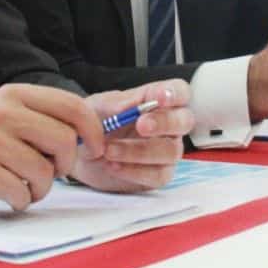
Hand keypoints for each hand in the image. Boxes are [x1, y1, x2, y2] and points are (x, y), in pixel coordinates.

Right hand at [0, 83, 101, 212]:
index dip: (93, 131)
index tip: (95, 150)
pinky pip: (20, 192)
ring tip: (25, 186)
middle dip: (65, 166)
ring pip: (44, 172)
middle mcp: (1, 111)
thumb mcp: (12, 118)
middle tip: (51, 173)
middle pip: (63, 141)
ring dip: (41, 189)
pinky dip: (20, 201)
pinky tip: (9, 194)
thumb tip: (97, 135)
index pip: (72, 106)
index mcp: (15, 94)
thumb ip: (48, 119)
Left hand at [70, 80, 192, 192]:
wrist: (82, 154)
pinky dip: (134, 171)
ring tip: (109, 150)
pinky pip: (158, 175)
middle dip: (164, 123)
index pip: (179, 92)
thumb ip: (114, 104)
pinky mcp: (159, 175)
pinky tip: (113, 166)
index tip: (160, 97)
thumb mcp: (97, 107)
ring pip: (170, 151)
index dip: (175, 93)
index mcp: (157, 100)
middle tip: (141, 126)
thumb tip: (132, 106)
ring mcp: (166, 151)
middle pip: (184, 121)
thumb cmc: (96, 123)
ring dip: (139, 151)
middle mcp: (168, 126)